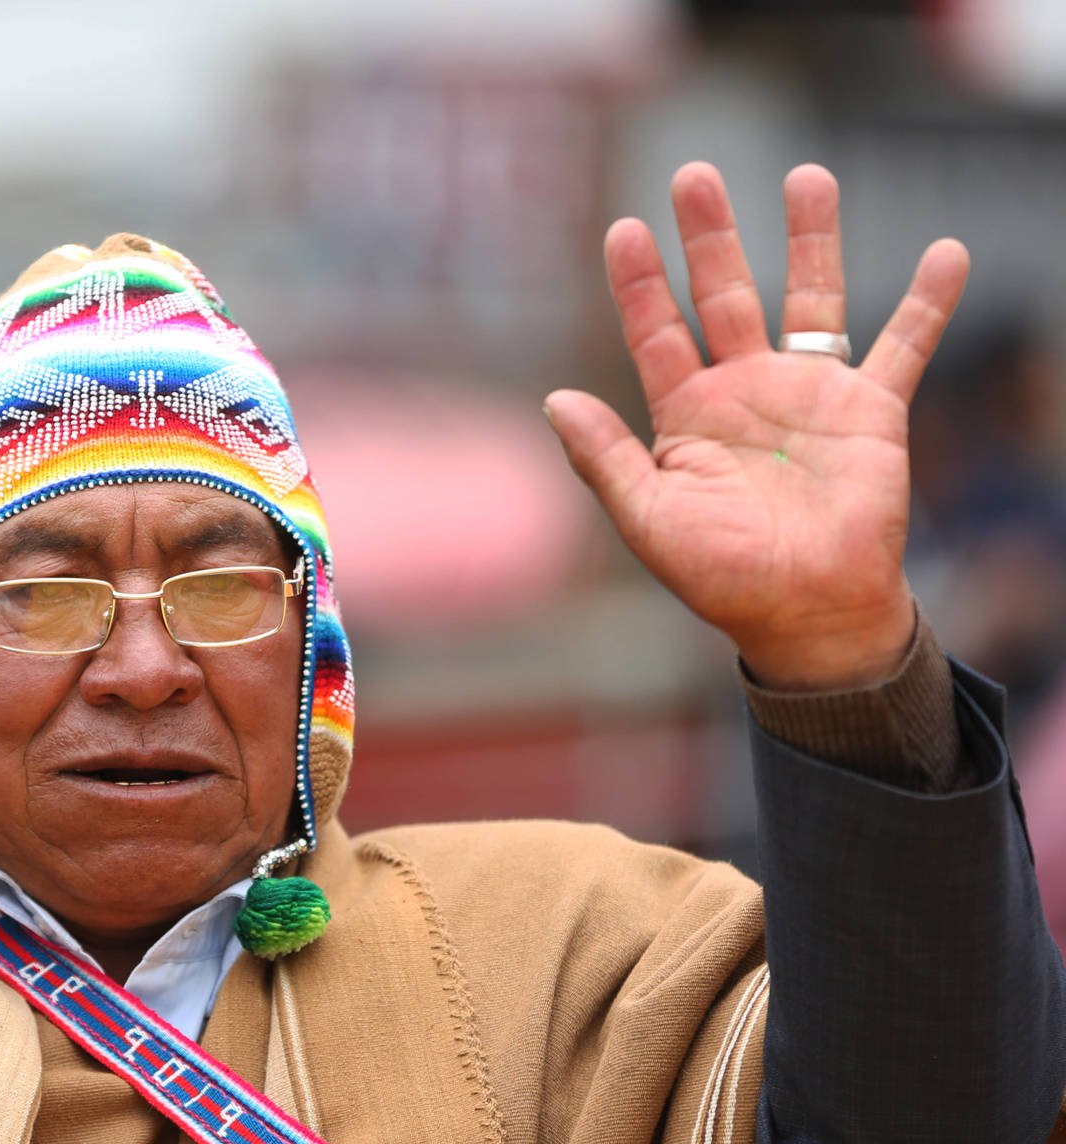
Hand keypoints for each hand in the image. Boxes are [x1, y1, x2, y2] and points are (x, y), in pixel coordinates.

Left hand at [544, 162, 967, 690]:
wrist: (806, 612)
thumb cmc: (722, 576)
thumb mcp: (649, 518)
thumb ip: (604, 459)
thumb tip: (553, 400)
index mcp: (686, 415)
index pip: (656, 333)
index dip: (640, 283)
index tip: (624, 228)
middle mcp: (743, 391)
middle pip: (723, 295)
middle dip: (710, 236)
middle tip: (695, 174)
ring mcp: (807, 395)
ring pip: (809, 298)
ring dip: (810, 240)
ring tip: (806, 175)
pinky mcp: (870, 410)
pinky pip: (903, 345)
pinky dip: (928, 302)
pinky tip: (948, 251)